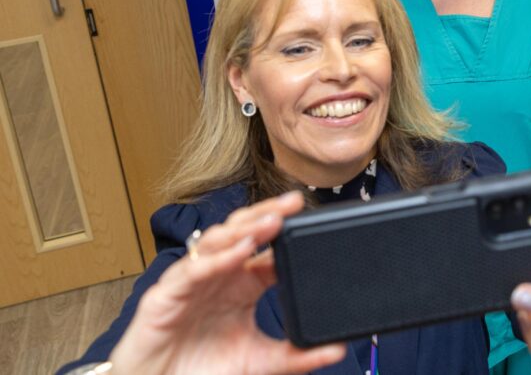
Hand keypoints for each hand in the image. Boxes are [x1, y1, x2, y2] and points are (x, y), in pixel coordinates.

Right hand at [108, 192, 345, 374]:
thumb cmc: (202, 371)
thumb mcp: (259, 362)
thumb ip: (297, 355)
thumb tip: (337, 350)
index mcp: (241, 284)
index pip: (267, 248)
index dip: (286, 232)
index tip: (311, 217)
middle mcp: (218, 275)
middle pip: (243, 232)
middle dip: (268, 213)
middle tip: (295, 201)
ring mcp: (192, 281)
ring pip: (218, 242)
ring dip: (245, 230)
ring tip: (272, 221)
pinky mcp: (165, 294)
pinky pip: (192, 270)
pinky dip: (217, 259)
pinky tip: (238, 251)